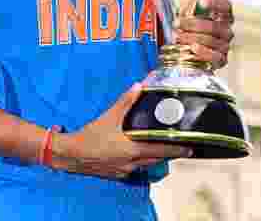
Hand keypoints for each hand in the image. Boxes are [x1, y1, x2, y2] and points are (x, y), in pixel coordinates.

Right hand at [50, 82, 191, 179]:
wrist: (70, 155)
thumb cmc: (89, 136)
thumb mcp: (108, 117)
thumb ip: (125, 102)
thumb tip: (138, 86)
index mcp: (132, 150)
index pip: (161, 150)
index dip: (176, 150)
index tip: (190, 148)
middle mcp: (131, 163)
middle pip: (157, 159)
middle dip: (169, 154)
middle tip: (181, 147)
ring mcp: (124, 171)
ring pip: (146, 165)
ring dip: (155, 157)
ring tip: (162, 148)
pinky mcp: (117, 174)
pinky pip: (135, 168)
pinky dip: (141, 161)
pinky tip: (139, 153)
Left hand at [176, 0, 234, 69]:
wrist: (188, 50)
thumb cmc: (189, 30)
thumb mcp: (187, 15)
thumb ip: (190, 8)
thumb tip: (191, 5)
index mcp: (222, 16)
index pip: (225, 6)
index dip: (215, 3)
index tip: (200, 2)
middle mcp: (226, 30)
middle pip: (214, 26)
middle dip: (193, 24)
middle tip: (177, 23)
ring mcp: (225, 45)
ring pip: (211, 40)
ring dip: (192, 38)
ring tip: (179, 36)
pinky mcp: (221, 59)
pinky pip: (215, 56)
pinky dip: (203, 52)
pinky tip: (193, 47)